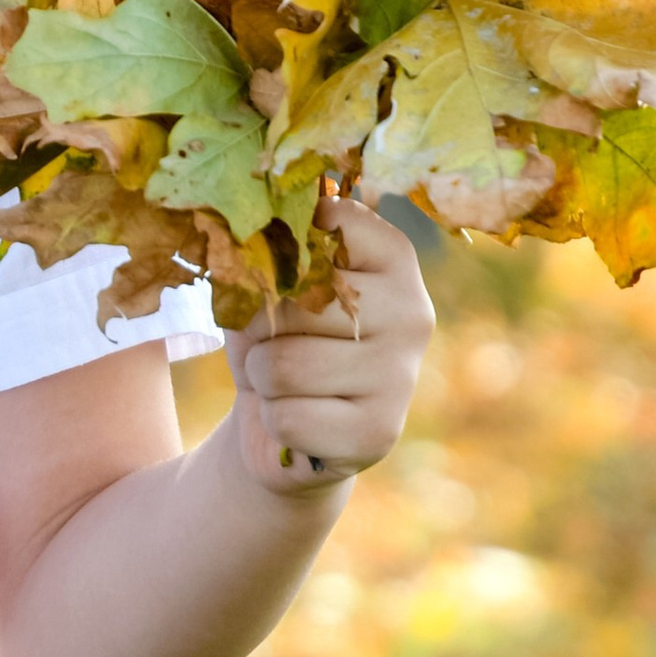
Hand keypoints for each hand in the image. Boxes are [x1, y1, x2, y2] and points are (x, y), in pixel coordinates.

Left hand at [226, 193, 433, 497]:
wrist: (278, 423)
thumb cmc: (274, 339)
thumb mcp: (264, 285)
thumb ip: (268, 255)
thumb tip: (244, 246)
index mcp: (392, 258)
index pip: (330, 224)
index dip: (277, 255)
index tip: (280, 279)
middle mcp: (411, 311)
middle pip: (297, 304)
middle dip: (257, 329)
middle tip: (269, 344)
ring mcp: (401, 375)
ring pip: (284, 366)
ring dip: (261, 378)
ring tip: (280, 382)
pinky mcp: (379, 432)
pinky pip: (287, 418)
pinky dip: (272, 420)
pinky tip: (297, 418)